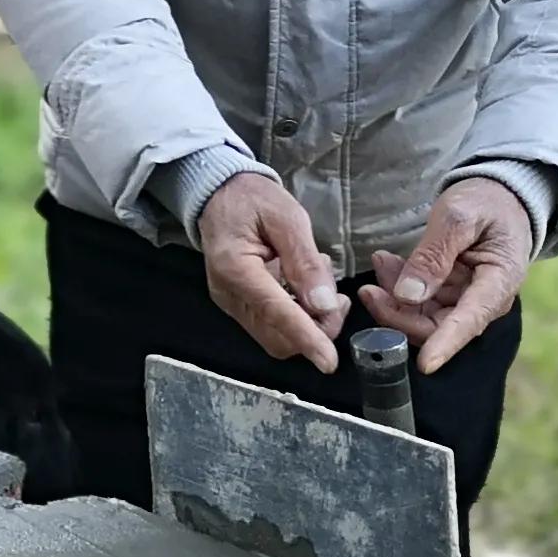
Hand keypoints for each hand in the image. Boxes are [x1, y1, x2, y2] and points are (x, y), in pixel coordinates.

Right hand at [195, 171, 345, 372]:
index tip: (329, 361)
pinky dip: (298, 317)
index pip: (276, 313)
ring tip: (321, 287)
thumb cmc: (252, 199)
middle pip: (277, 337)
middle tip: (338, 299)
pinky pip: (272, 326)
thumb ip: (304, 261)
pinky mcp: (238, 305)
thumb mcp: (286, 217)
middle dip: (316, 329)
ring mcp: (231, 303)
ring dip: (309, 324)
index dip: (306, 338)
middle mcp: (229, 294)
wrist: (219, 194)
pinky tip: (305, 288)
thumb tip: (325, 304)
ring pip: (277, 337)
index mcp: (236, 269)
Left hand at [362, 178, 533, 374]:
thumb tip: (408, 296)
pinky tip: (387, 262)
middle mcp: (483, 300)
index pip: (470, 321)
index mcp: (499, 282)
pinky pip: (416, 302)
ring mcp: (463, 300)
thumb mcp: (458, 217)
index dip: (446, 344)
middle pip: (436, 326)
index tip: (425, 364)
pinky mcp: (447, 295)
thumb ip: (434, 254)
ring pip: (420, 316)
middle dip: (397, 313)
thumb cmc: (486, 203)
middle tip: (368, 288)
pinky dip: (398, 285)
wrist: (498, 198)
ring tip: (381, 261)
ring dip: (393, 296)